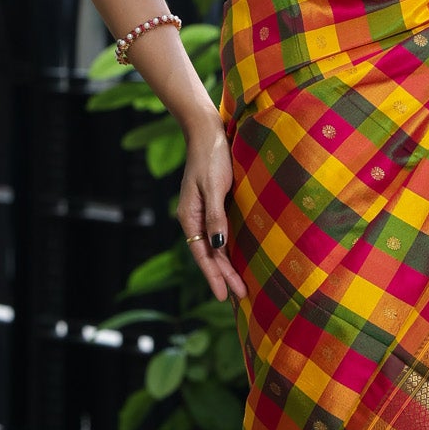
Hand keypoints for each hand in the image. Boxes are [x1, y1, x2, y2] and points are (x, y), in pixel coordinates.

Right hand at [177, 119, 246, 302]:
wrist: (208, 132)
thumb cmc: (212, 157)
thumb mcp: (214, 187)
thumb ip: (216, 216)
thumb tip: (218, 245)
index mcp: (189, 216)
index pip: (202, 253)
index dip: (214, 276)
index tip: (224, 295)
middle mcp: (195, 218)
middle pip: (209, 254)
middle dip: (223, 276)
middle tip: (239, 297)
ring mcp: (204, 213)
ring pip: (215, 246)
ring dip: (226, 266)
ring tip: (239, 286)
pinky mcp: (215, 205)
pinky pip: (220, 234)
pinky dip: (228, 250)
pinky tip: (236, 259)